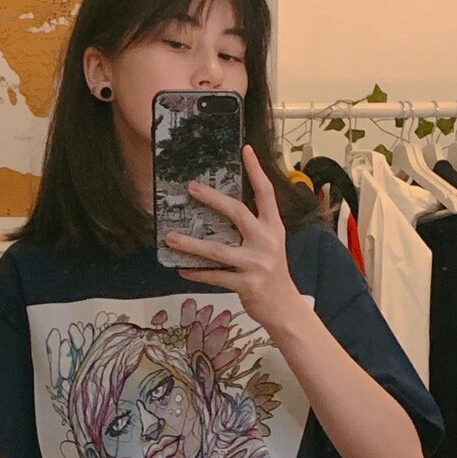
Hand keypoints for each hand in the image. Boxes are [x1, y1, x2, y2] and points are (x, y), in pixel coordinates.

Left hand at [165, 144, 303, 330]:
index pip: (266, 193)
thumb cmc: (272, 273)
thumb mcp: (270, 246)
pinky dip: (197, 273)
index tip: (245, 149)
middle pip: (238, 212)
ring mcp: (256, 264)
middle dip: (212, 198)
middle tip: (191, 188)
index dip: (256, 170)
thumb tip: (222, 211)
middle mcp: (266, 241)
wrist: (285, 308)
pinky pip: (215, 276)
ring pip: (217, 250)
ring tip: (170, 237)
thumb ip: (253, 229)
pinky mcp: (246, 284)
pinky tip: (182, 269)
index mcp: (273, 228)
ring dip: (191, 243)